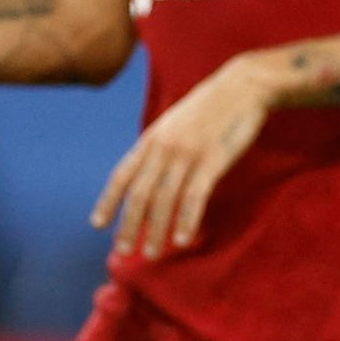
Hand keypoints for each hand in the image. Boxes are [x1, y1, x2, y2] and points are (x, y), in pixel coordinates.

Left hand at [96, 55, 274, 257]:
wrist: (241, 87)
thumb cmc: (209, 109)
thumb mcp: (174, 124)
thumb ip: (159, 148)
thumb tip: (148, 176)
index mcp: (151, 140)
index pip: (122, 175)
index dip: (108, 201)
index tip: (98, 224)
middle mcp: (163, 148)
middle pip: (140, 194)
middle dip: (129, 225)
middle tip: (122, 251)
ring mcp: (187, 154)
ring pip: (164, 199)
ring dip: (156, 230)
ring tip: (151, 254)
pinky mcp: (212, 160)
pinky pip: (194, 196)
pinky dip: (186, 220)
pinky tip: (182, 240)